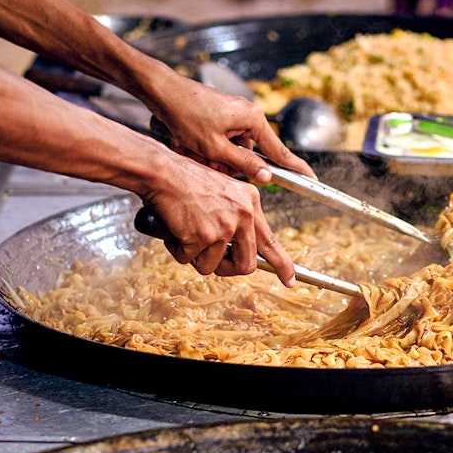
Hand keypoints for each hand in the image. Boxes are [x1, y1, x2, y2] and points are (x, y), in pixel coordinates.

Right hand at [139, 149, 295, 285]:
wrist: (162, 172)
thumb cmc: (185, 181)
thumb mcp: (224, 193)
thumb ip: (237, 218)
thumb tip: (239, 251)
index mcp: (250, 203)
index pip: (271, 242)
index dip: (283, 265)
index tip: (290, 280)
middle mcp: (242, 215)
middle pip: (246, 265)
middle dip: (228, 269)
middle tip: (214, 262)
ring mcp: (224, 227)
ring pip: (211, 265)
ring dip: (195, 256)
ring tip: (186, 232)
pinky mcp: (202, 237)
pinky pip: (188, 259)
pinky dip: (177, 249)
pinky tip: (174, 229)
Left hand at [148, 74, 316, 182]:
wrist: (164, 92)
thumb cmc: (188, 116)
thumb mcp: (215, 147)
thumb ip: (243, 163)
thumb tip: (266, 177)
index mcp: (253, 120)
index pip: (279, 151)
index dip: (295, 169)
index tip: (311, 180)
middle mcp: (248, 116)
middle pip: (249, 153)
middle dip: (228, 163)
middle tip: (207, 161)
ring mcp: (234, 116)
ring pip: (231, 149)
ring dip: (214, 157)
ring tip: (192, 151)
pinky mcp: (222, 116)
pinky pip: (221, 141)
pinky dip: (208, 149)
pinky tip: (190, 146)